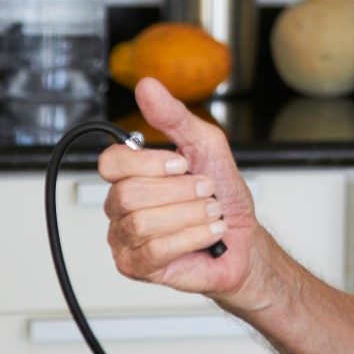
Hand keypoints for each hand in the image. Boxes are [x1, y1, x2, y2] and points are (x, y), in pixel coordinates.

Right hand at [98, 78, 271, 311]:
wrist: (243, 239)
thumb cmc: (222, 196)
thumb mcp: (206, 146)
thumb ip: (174, 117)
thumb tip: (147, 86)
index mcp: (131, 175)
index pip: (110, 162)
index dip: (149, 163)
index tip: (183, 164)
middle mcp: (120, 206)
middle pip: (129, 194)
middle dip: (181, 192)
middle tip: (206, 192)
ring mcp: (124, 238)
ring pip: (143, 222)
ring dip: (191, 215)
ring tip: (210, 214)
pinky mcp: (136, 266)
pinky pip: (156, 249)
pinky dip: (193, 237)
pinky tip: (209, 233)